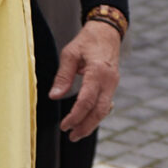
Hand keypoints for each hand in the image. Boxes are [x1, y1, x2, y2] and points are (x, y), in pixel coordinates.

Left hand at [48, 19, 123, 139]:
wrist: (107, 31)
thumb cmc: (87, 40)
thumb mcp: (70, 54)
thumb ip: (63, 76)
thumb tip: (55, 97)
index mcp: (97, 72)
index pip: (86, 101)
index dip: (75, 116)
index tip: (64, 125)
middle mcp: (109, 80)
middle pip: (99, 111)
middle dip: (85, 126)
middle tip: (72, 136)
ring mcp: (113, 83)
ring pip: (104, 110)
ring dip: (92, 123)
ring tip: (78, 133)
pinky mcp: (113, 85)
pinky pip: (106, 104)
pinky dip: (97, 115)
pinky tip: (88, 121)